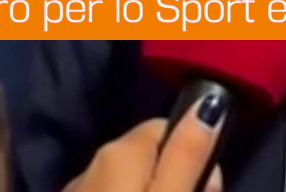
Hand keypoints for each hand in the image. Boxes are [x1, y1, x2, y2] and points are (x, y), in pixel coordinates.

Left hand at [64, 92, 227, 191]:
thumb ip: (188, 153)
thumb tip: (209, 102)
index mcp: (119, 149)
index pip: (166, 125)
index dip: (193, 151)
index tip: (204, 184)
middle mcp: (93, 160)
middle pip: (148, 154)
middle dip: (172, 174)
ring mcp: (76, 188)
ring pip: (128, 180)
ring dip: (151, 190)